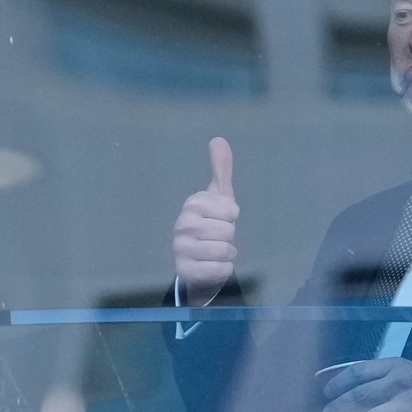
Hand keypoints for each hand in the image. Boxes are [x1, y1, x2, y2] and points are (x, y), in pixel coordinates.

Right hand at [172, 137, 238, 305]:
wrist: (199, 263)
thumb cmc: (212, 225)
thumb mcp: (219, 197)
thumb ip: (221, 170)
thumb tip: (218, 139)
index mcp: (192, 204)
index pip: (230, 211)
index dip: (231, 217)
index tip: (220, 218)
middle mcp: (182, 225)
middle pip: (228, 231)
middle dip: (229, 237)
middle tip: (216, 237)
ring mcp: (181, 249)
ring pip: (226, 250)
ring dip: (227, 254)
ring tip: (214, 252)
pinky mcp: (186, 272)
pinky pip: (221, 269)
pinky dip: (223, 270)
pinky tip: (211, 266)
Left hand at [322, 358, 411, 411]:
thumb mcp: (411, 372)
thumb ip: (386, 379)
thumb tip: (354, 394)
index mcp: (397, 366)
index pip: (359, 371)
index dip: (339, 382)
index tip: (327, 390)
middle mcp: (400, 382)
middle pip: (360, 395)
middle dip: (339, 407)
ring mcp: (407, 405)